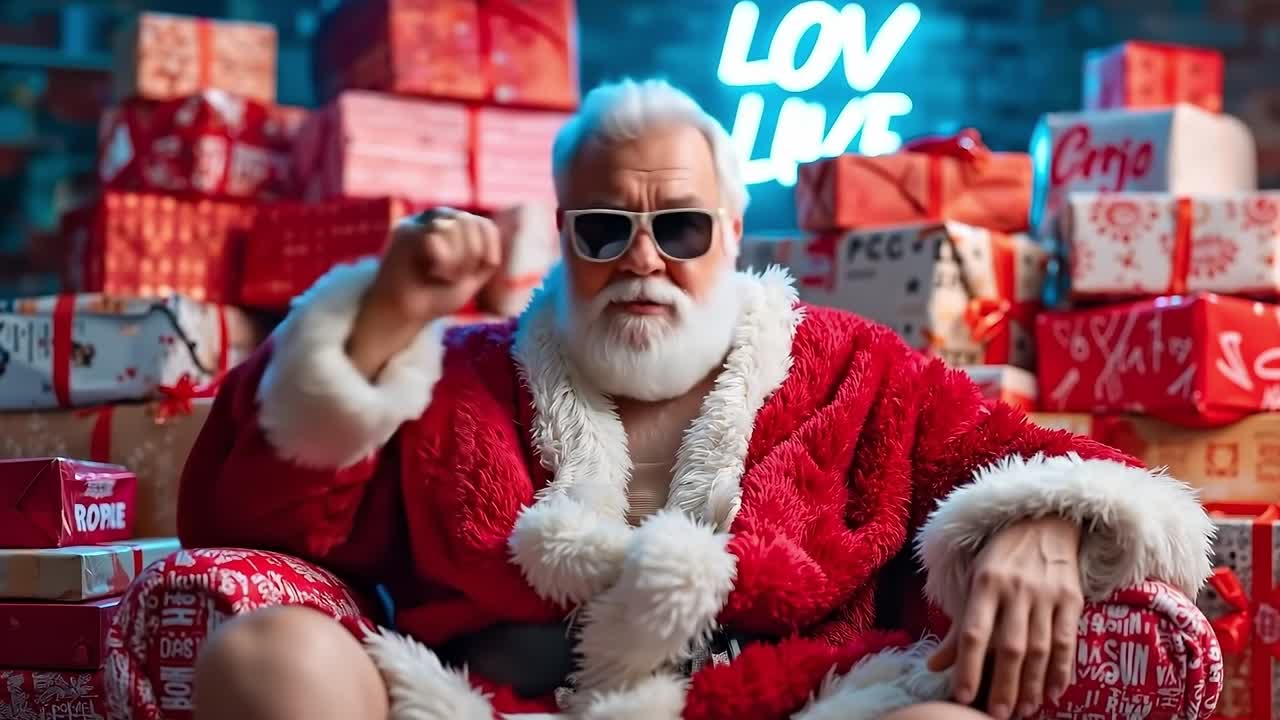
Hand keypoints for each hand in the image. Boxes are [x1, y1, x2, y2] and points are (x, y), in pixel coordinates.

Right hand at [347, 208, 500, 376]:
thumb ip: (487, 256)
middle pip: (471, 223)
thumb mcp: (473, 277)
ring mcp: (423, 222)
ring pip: (454, 226)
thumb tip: (504, 232)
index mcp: (459, 228)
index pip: (486, 225)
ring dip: (455, 260)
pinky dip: (440, 260)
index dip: (489, 249)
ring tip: (441, 275)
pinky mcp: (407, 230)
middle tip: (453, 277)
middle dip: (470, 256)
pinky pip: (436, 236)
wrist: (405, 312)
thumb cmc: (437, 296)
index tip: (478, 272)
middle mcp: (441, 218)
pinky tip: (429, 271)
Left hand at [928, 517, 1083, 718]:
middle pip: (1011, 647)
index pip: (974, 633)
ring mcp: (1047, 594)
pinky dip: (1061, 670)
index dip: (969, 668)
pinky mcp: (1072, 599)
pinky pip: (1068, 641)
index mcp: (986, 583)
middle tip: (997, 715)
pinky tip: (1052, 692)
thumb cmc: (1001, 557)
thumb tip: (935, 665)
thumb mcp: (974, 581)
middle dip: (1004, 686)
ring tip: (1024, 710)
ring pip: (1041, 649)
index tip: (962, 698)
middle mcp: (1017, 589)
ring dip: (1032, 684)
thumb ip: (959, 626)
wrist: (1045, 522)